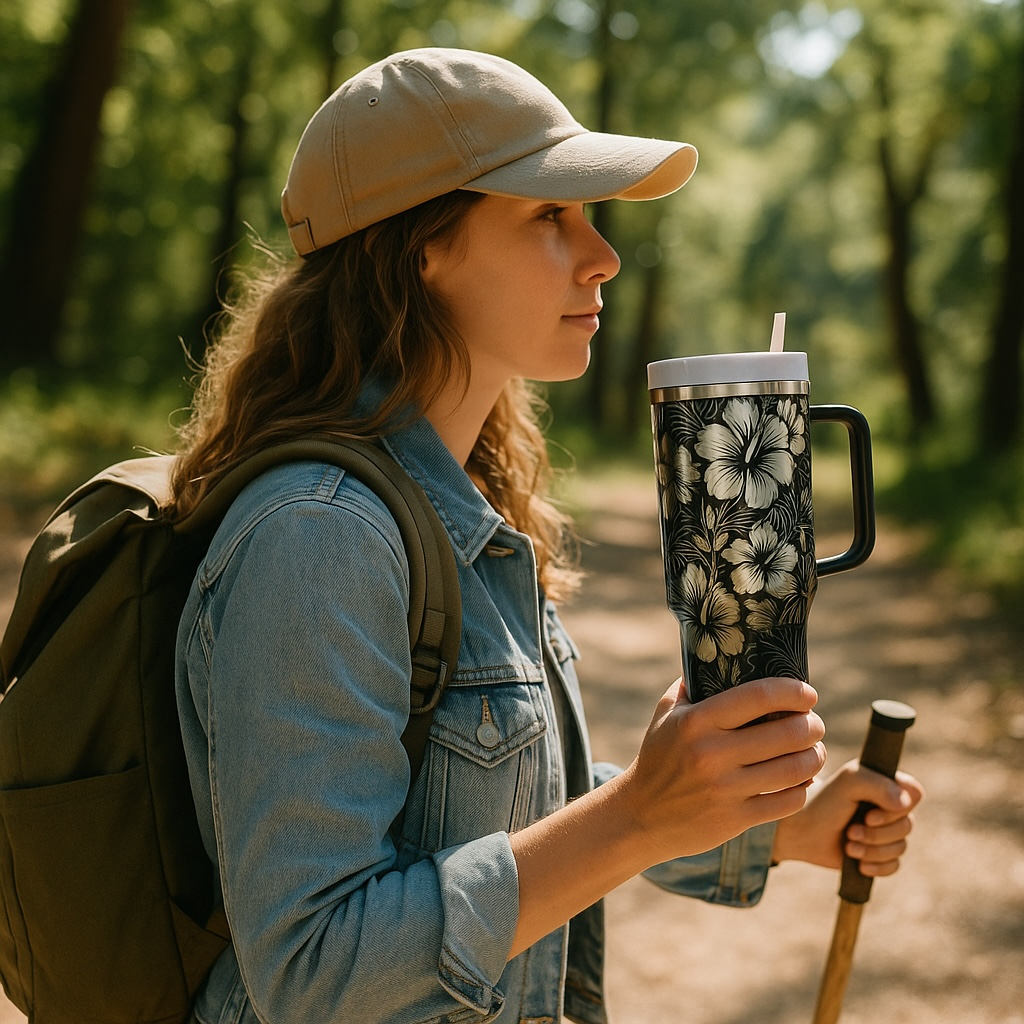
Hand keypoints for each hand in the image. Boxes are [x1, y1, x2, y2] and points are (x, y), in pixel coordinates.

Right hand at [623, 676, 826, 863]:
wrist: (640, 815)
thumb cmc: (658, 756)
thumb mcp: (666, 713)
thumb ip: (693, 683)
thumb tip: (722, 654)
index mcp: (696, 721)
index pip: (759, 696)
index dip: (793, 691)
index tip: (807, 693)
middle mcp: (711, 753)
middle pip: (788, 733)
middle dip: (812, 725)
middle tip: (814, 723)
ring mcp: (725, 789)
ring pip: (795, 769)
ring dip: (815, 756)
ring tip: (814, 750)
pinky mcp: (735, 819)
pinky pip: (788, 801)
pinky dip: (802, 788)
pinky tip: (800, 780)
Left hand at [771, 759, 924, 876]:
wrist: (802, 832)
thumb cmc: (824, 802)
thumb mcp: (848, 783)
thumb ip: (877, 785)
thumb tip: (904, 803)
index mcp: (884, 783)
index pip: (914, 793)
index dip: (899, 807)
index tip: (870, 813)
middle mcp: (889, 807)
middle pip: (908, 825)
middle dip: (877, 833)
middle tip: (851, 830)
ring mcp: (885, 831)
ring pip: (901, 848)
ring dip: (872, 849)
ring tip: (848, 844)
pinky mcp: (879, 853)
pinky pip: (894, 866)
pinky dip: (876, 866)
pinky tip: (858, 862)